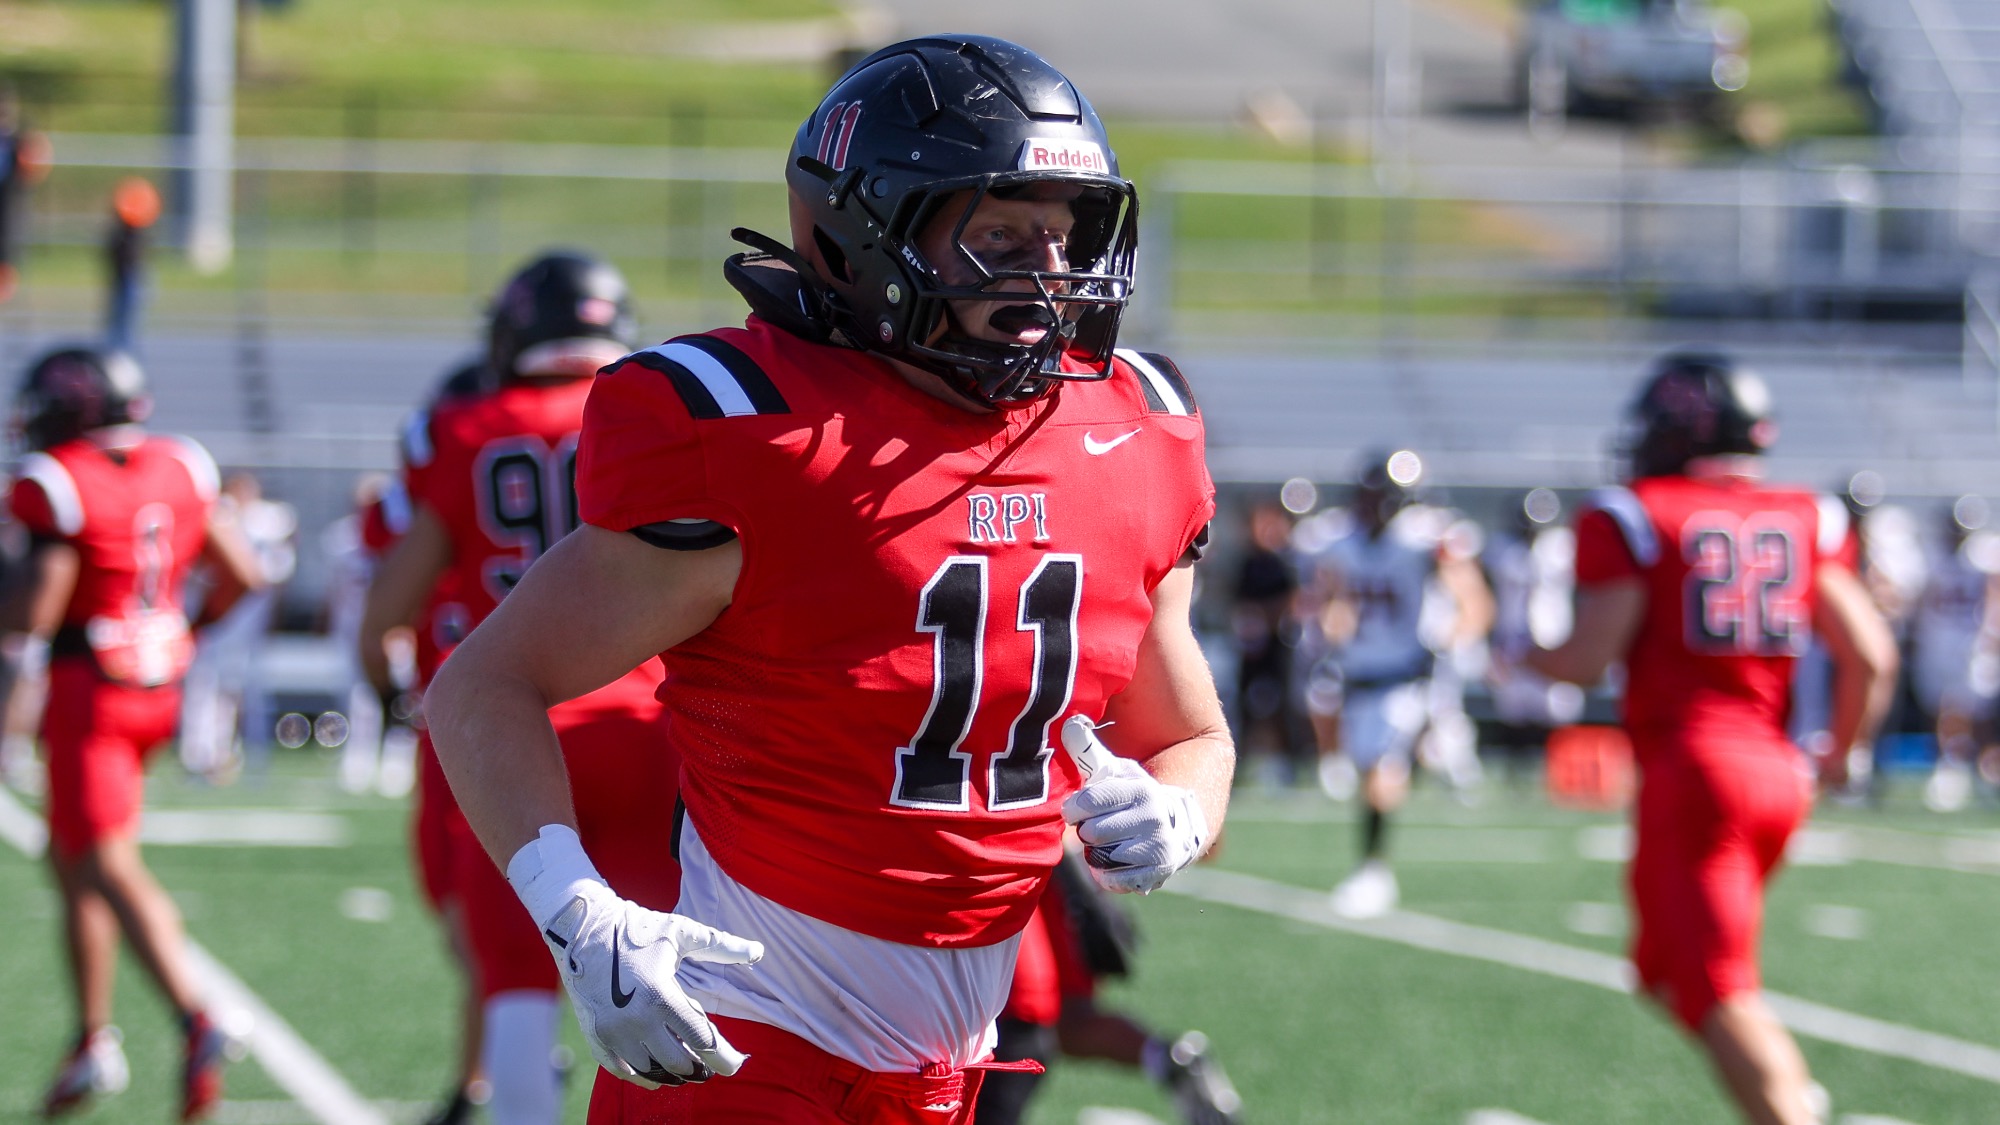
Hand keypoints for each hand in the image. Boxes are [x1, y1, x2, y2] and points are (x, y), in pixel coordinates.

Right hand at [508, 825, 762, 1087]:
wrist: (583, 929)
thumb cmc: (638, 928)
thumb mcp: (681, 932)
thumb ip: (722, 945)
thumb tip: (759, 951)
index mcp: (660, 995)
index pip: (701, 1040)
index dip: (723, 1059)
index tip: (735, 1065)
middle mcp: (635, 1019)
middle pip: (680, 1063)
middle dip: (700, 1068)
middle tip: (711, 1065)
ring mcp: (613, 1032)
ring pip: (653, 1071)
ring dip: (675, 1073)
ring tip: (690, 1067)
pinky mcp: (596, 1037)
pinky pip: (625, 1072)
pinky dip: (645, 1077)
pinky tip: (660, 1074)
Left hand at [1058, 716, 1208, 894]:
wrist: (1177, 827)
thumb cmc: (1133, 798)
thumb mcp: (1116, 772)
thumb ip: (1089, 751)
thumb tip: (1069, 723)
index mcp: (1141, 789)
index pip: (1090, 800)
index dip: (1074, 809)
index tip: (1076, 810)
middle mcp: (1153, 817)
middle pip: (1091, 833)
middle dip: (1087, 831)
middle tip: (1099, 827)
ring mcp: (1157, 847)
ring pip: (1099, 857)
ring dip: (1097, 853)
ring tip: (1111, 842)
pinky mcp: (1156, 873)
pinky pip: (1111, 880)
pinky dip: (1106, 874)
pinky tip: (1118, 861)